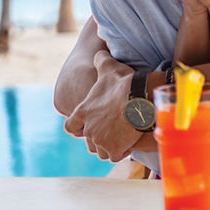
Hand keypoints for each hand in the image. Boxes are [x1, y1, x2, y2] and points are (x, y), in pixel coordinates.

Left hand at [63, 47, 140, 162]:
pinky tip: (129, 143)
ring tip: (121, 138)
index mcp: (83, 112)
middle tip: (112, 130)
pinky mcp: (114, 149)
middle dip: (98, 137)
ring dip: (109, 146)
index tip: (87, 125)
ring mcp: (100, 141)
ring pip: (101, 150)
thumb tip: (99, 54)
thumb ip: (100, 60)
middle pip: (89, 140)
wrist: (140, 99)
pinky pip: (115, 155)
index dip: (77, 126)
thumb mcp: (109, 67)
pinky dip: (121, 151)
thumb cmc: (123, 83)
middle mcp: (88, 129)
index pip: (70, 126)